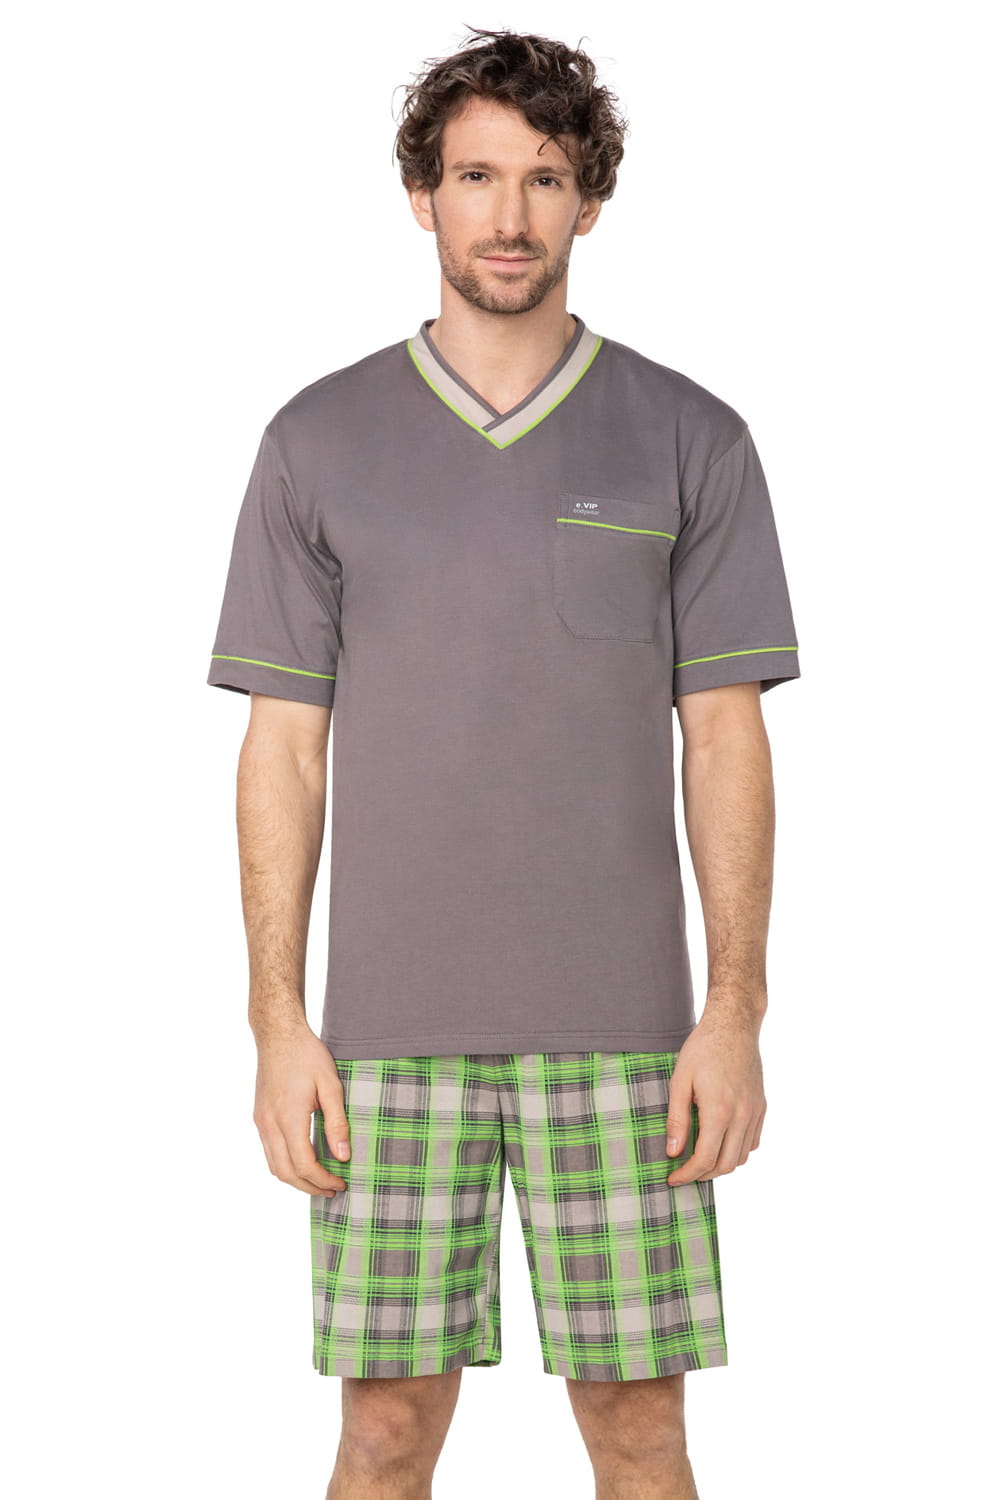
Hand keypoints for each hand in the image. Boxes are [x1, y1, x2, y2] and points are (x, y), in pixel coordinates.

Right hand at [252, 1022, 351, 1194]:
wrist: (278, 1034)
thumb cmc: (307, 1055)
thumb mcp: (331, 1085)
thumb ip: (337, 1122)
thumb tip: (343, 1156)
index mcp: (288, 1117)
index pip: (304, 1164)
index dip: (323, 1179)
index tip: (341, 1182)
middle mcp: (269, 1124)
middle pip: (285, 1173)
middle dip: (309, 1187)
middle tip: (332, 1189)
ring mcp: (261, 1121)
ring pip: (274, 1166)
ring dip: (295, 1179)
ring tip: (319, 1180)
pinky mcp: (259, 1117)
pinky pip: (270, 1151)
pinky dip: (286, 1164)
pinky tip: (303, 1160)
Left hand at [664, 1010, 765, 1185]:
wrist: (734, 1025)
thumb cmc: (702, 1049)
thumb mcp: (680, 1080)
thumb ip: (676, 1118)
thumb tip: (673, 1151)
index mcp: (719, 1110)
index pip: (705, 1159)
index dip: (687, 1174)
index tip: (672, 1178)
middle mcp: (742, 1115)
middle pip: (725, 1165)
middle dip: (703, 1175)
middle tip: (684, 1173)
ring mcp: (755, 1112)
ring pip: (742, 1157)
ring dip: (721, 1164)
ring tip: (700, 1159)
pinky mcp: (761, 1106)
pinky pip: (752, 1142)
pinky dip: (737, 1150)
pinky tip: (720, 1142)